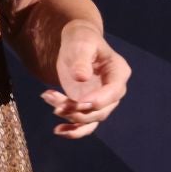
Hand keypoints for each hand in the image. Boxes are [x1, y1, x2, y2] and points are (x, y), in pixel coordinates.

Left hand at [42, 23, 129, 138]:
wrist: (75, 44)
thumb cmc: (81, 40)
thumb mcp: (81, 44)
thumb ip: (82, 59)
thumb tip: (82, 78)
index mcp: (118, 72)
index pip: (114, 91)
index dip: (99, 100)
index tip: (79, 102)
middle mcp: (114, 90)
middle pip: (102, 110)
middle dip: (79, 111)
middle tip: (57, 105)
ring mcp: (102, 101)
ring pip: (91, 119)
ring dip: (71, 118)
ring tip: (52, 104)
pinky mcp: (88, 107)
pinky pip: (85, 125)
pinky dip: (73, 130)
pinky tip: (58, 131)